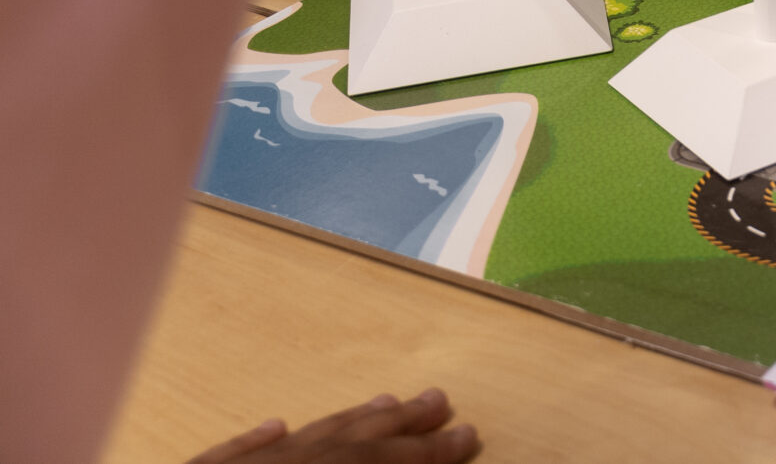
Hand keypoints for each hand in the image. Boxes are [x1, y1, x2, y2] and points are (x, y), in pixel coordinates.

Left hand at [186, 391, 477, 463]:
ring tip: (385, 401)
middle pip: (346, 444)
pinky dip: (256, 440)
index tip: (469, 435)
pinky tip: (278, 422)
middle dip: (399, 426)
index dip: (429, 454)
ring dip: (344, 421)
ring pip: (297, 440)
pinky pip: (226, 454)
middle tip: (440, 400)